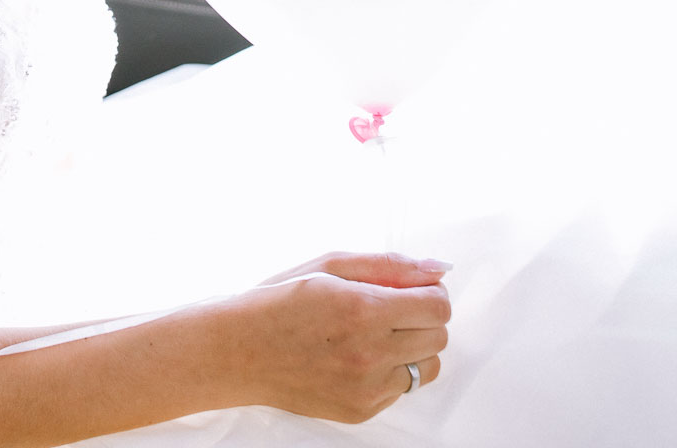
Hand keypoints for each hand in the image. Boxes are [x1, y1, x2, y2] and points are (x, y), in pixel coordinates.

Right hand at [228, 252, 450, 422]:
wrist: (237, 351)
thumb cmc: (277, 301)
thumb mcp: (328, 266)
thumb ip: (388, 265)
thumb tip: (438, 269)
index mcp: (363, 310)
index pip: (438, 307)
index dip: (428, 293)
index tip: (410, 289)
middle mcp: (370, 353)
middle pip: (438, 336)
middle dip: (422, 317)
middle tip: (388, 308)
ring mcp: (366, 388)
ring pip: (428, 366)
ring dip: (412, 347)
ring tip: (376, 335)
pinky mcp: (361, 410)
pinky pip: (401, 389)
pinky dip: (389, 371)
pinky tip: (357, 357)